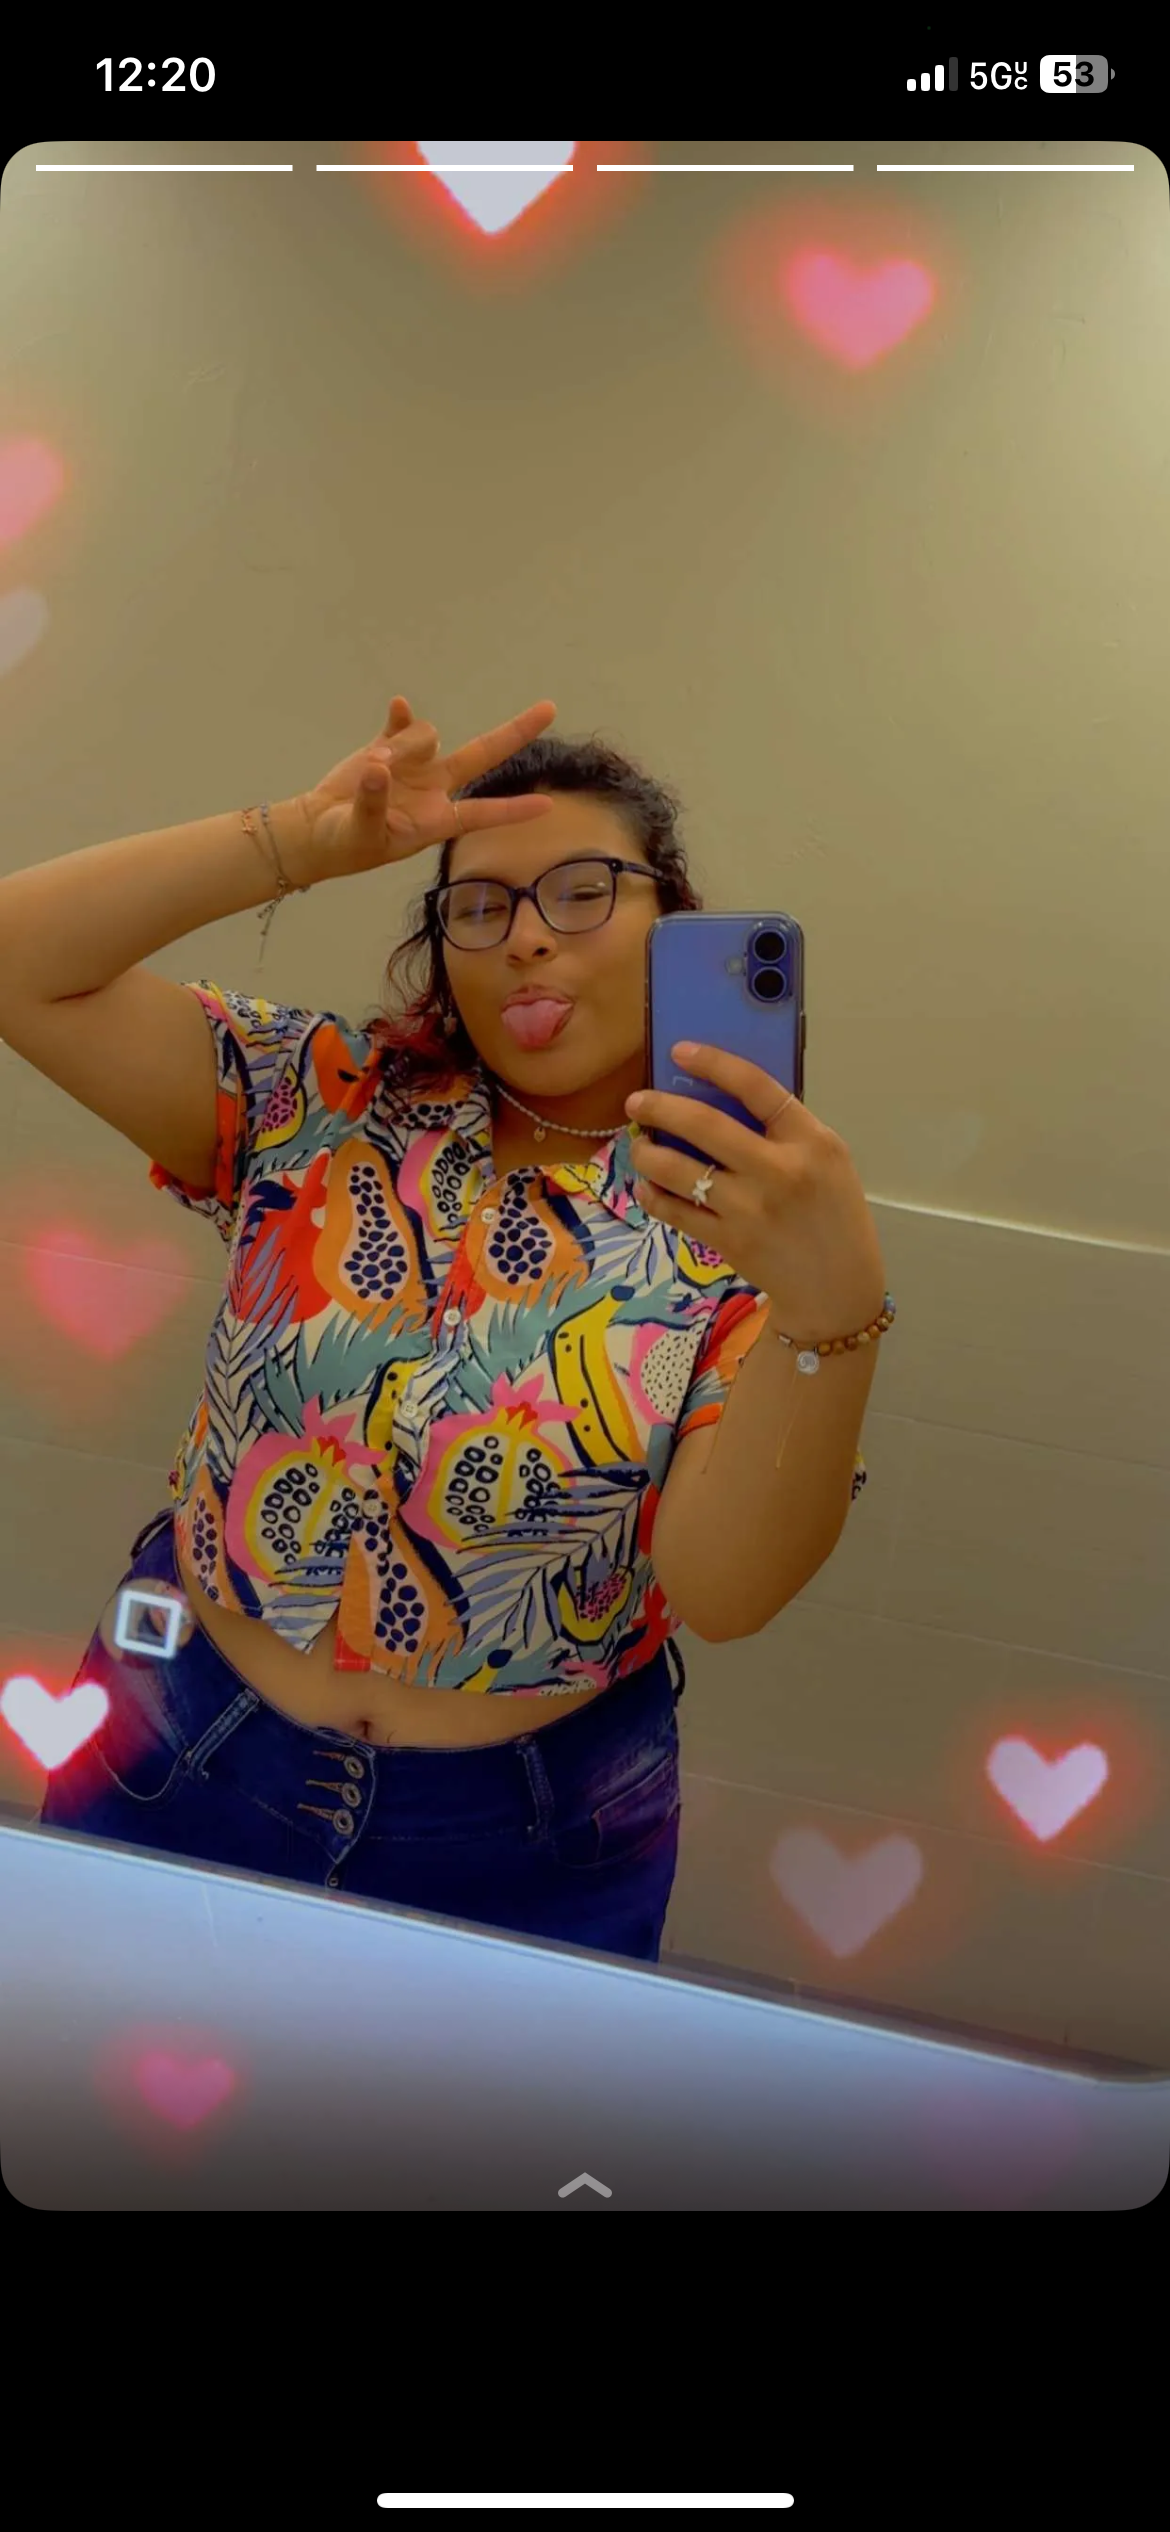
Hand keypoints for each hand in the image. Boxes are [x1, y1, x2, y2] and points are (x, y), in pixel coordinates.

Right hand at [292, 693, 559, 882]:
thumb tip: (379, 770)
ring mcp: (414, 764)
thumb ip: (373, 802)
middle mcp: (434, 787)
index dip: (513, 810)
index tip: (548, 805)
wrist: (318, 829)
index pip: (482, 813)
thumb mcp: (361, 832)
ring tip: (372, 771)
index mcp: (437, 819)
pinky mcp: (388, 746)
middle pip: (483, 754)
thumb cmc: (346, 844)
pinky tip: (399, 706)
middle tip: (549, 708)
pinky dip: (402, 715)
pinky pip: (403, 721)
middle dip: (516, 731)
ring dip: (402, 748)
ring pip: (426, 736)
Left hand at [625, 1041, 886, 1342]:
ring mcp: (751, 1208)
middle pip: (705, 1124)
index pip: (757, 1086)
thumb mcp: (827, 1161)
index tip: (679, 1051)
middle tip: (635, 1101)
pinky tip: (648, 1187)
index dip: (714, 1063)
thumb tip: (719, 1098)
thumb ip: (785, 1131)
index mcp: (812, 1141)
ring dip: (648, 1153)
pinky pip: (676, 1211)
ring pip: (679, 1170)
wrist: (838, 1289)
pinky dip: (654, 1196)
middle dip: (660, 1107)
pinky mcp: (729, 1241)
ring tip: (639, 1146)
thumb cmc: (833, 1215)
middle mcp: (780, 1170)